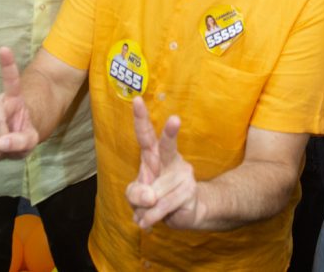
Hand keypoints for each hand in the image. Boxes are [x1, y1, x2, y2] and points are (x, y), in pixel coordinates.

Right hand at [0, 47, 39, 160]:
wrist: (9, 139)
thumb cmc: (22, 135)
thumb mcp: (31, 141)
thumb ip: (21, 142)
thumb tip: (1, 143)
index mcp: (14, 99)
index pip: (11, 81)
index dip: (7, 65)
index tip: (4, 49)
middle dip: (2, 140)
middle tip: (8, 145)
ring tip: (0, 149)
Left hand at [125, 97, 199, 228]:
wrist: (184, 213)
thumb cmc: (155, 198)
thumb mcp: (136, 197)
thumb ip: (135, 194)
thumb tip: (150, 196)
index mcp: (154, 156)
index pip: (146, 136)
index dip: (141, 119)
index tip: (136, 100)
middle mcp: (170, 160)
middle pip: (167, 146)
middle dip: (170, 133)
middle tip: (175, 119)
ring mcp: (182, 174)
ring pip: (154, 194)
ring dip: (144, 209)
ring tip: (146, 213)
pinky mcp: (188, 191)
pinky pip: (162, 206)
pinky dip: (151, 217)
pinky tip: (147, 223)